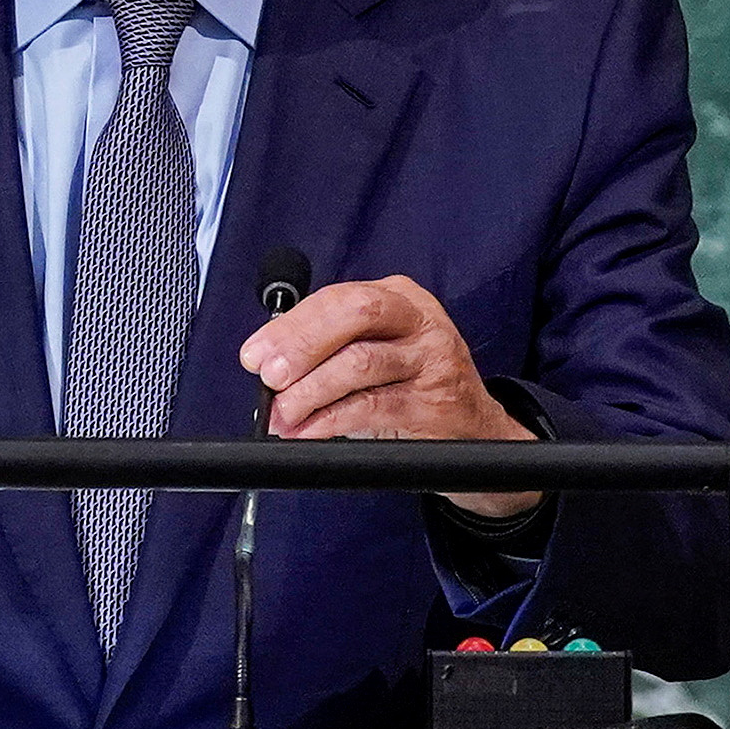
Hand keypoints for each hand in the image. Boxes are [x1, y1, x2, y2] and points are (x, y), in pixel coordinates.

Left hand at [238, 275, 538, 518]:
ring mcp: (432, 359)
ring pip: (361, 363)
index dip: (291, 326)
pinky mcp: (434, 402)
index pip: (338, 298)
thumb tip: (267, 365)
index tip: (255, 354)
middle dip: (303, 345)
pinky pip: (373, 407)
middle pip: (356, 313)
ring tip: (283, 415)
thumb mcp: (376, 352)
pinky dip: (332, 420)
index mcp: (400, 297)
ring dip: (311, 391)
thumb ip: (329, 348)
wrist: (474, 430)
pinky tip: (308, 431)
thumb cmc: (410, 387)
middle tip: (269, 377)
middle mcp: (420, 320)